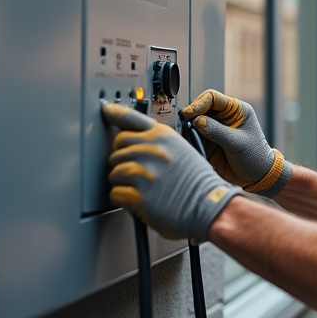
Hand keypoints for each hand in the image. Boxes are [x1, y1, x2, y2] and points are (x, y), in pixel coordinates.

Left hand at [101, 102, 240, 241]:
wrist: (210, 206)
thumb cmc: (199, 183)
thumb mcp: (184, 151)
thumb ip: (161, 144)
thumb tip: (138, 144)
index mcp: (163, 137)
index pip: (131, 119)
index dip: (115, 113)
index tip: (106, 111)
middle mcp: (151, 151)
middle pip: (118, 146)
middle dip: (122, 157)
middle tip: (134, 169)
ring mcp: (143, 172)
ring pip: (114, 171)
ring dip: (122, 181)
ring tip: (139, 187)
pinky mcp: (138, 195)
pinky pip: (115, 193)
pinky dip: (122, 198)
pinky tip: (136, 199)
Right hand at [179, 89, 291, 197]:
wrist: (255, 176)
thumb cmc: (254, 156)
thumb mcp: (237, 143)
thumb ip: (217, 131)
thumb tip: (197, 121)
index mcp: (236, 110)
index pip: (213, 98)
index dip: (199, 104)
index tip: (189, 114)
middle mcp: (224, 116)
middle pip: (201, 108)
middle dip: (192, 115)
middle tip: (185, 124)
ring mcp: (215, 129)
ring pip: (195, 122)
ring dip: (189, 128)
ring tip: (187, 135)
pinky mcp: (208, 141)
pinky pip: (194, 136)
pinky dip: (190, 138)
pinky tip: (189, 143)